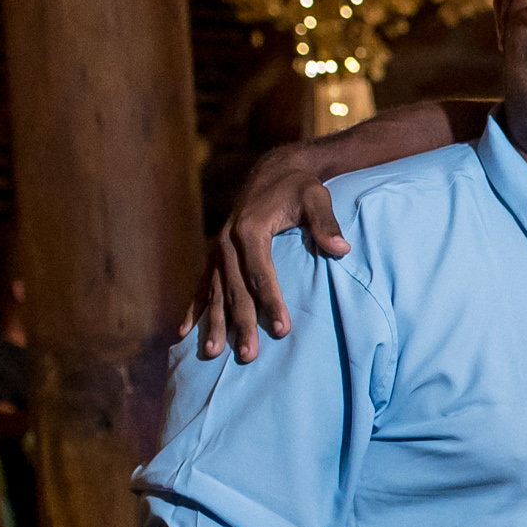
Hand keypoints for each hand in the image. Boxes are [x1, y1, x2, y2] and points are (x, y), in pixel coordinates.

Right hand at [200, 147, 349, 360]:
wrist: (274, 171)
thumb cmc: (300, 187)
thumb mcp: (317, 197)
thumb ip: (327, 223)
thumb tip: (340, 249)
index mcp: (251, 229)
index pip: (262, 274)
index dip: (271, 303)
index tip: (282, 331)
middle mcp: (228, 240)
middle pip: (235, 289)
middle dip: (240, 323)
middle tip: (249, 355)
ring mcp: (218, 249)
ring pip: (215, 291)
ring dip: (213, 323)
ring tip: (213, 354)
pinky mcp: (216, 255)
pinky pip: (202, 285)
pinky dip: (194, 308)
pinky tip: (185, 332)